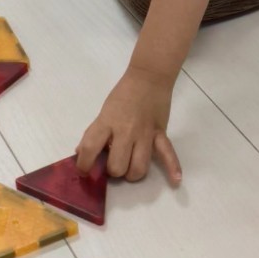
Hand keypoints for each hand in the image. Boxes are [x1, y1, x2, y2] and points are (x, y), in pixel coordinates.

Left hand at [76, 66, 181, 184]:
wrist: (148, 77)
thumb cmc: (122, 95)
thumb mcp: (103, 112)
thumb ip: (94, 133)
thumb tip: (82, 153)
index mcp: (107, 122)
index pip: (90, 148)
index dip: (84, 164)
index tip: (84, 170)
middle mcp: (125, 130)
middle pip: (117, 165)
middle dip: (114, 171)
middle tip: (113, 165)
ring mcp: (144, 134)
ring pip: (139, 167)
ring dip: (132, 173)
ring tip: (130, 169)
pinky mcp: (160, 133)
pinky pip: (168, 153)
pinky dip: (173, 167)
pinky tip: (176, 180)